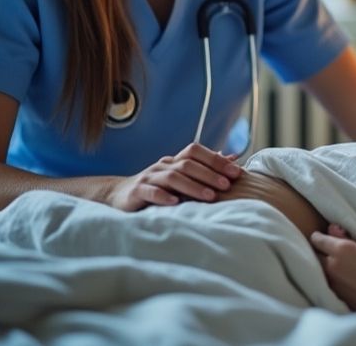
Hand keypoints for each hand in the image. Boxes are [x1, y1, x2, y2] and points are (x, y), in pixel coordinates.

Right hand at [105, 142, 241, 210]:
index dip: (216, 160)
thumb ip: (205, 166)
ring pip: (172, 177)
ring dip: (193, 186)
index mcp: (175, 160)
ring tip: (210, 197)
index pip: (196, 151)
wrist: (119, 195)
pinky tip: (176, 203)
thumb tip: (233, 157)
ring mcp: (149, 177)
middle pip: (187, 164)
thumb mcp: (181, 175)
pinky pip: (150, 192)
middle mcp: (163, 165)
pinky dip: (164, 197)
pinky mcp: (136, 192)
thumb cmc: (157, 186)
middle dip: (209, 174)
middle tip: (227, 185)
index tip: (236, 172)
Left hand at [310, 224, 355, 318]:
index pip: (320, 240)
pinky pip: (330, 285)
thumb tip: (334, 230)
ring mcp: (334, 286)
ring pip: (322, 272)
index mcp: (342, 251)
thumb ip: (353, 240)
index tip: (320, 235)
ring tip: (337, 264)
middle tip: (328, 249)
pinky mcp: (339, 299)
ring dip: (325, 266)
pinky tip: (344, 279)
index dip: (319, 236)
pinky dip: (333, 279)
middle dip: (319, 252)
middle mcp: (333, 268)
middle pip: (316, 257)